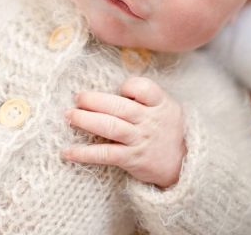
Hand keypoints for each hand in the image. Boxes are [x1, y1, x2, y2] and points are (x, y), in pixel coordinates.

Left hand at [62, 77, 186, 188]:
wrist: (182, 163)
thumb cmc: (165, 128)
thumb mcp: (165, 107)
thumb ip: (145, 96)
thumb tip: (112, 88)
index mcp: (160, 104)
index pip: (144, 88)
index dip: (129, 86)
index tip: (119, 89)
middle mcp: (150, 121)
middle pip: (120, 107)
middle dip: (95, 100)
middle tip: (77, 97)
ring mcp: (140, 140)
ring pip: (110, 127)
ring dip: (86, 120)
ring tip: (69, 115)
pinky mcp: (131, 159)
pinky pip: (105, 154)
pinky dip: (85, 153)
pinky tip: (68, 152)